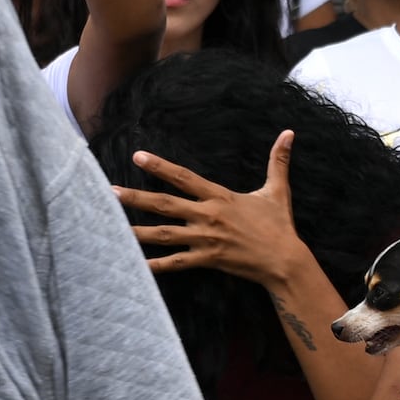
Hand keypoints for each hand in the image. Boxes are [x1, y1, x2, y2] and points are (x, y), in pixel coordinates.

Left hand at [119, 132, 320, 311]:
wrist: (284, 261)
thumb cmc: (279, 225)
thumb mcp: (278, 190)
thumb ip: (278, 161)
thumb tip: (289, 133)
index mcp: (220, 197)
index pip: (184, 177)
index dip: (160, 166)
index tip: (138, 156)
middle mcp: (208, 216)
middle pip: (165, 204)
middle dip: (136, 197)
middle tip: (110, 192)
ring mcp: (205, 239)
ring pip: (164, 234)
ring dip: (138, 230)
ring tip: (113, 227)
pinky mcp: (208, 259)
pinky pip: (177, 263)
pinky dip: (157, 265)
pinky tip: (138, 266)